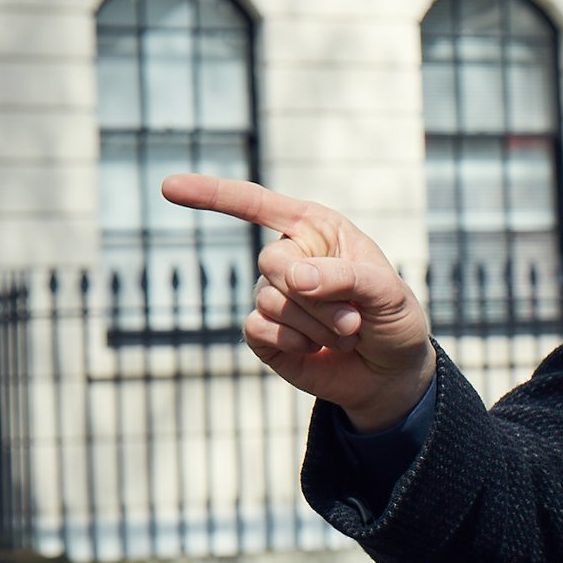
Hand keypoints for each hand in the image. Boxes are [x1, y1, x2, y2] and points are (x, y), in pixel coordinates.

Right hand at [160, 173, 434, 429]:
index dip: (214, 194)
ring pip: (270, 300)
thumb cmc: (394, 321)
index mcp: (317, 229)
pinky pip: (258, 329)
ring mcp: (274, 295)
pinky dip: (293, 342)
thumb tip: (291, 277)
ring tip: (345, 334)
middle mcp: (291, 257)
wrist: (391, 375)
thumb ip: (344, 277)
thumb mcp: (387, 293)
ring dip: (315, 324)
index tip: (168, 187)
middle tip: (353, 318)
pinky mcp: (264, 334)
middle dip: (317, 296)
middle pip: (272, 262)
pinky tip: (313, 349)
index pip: (258, 205)